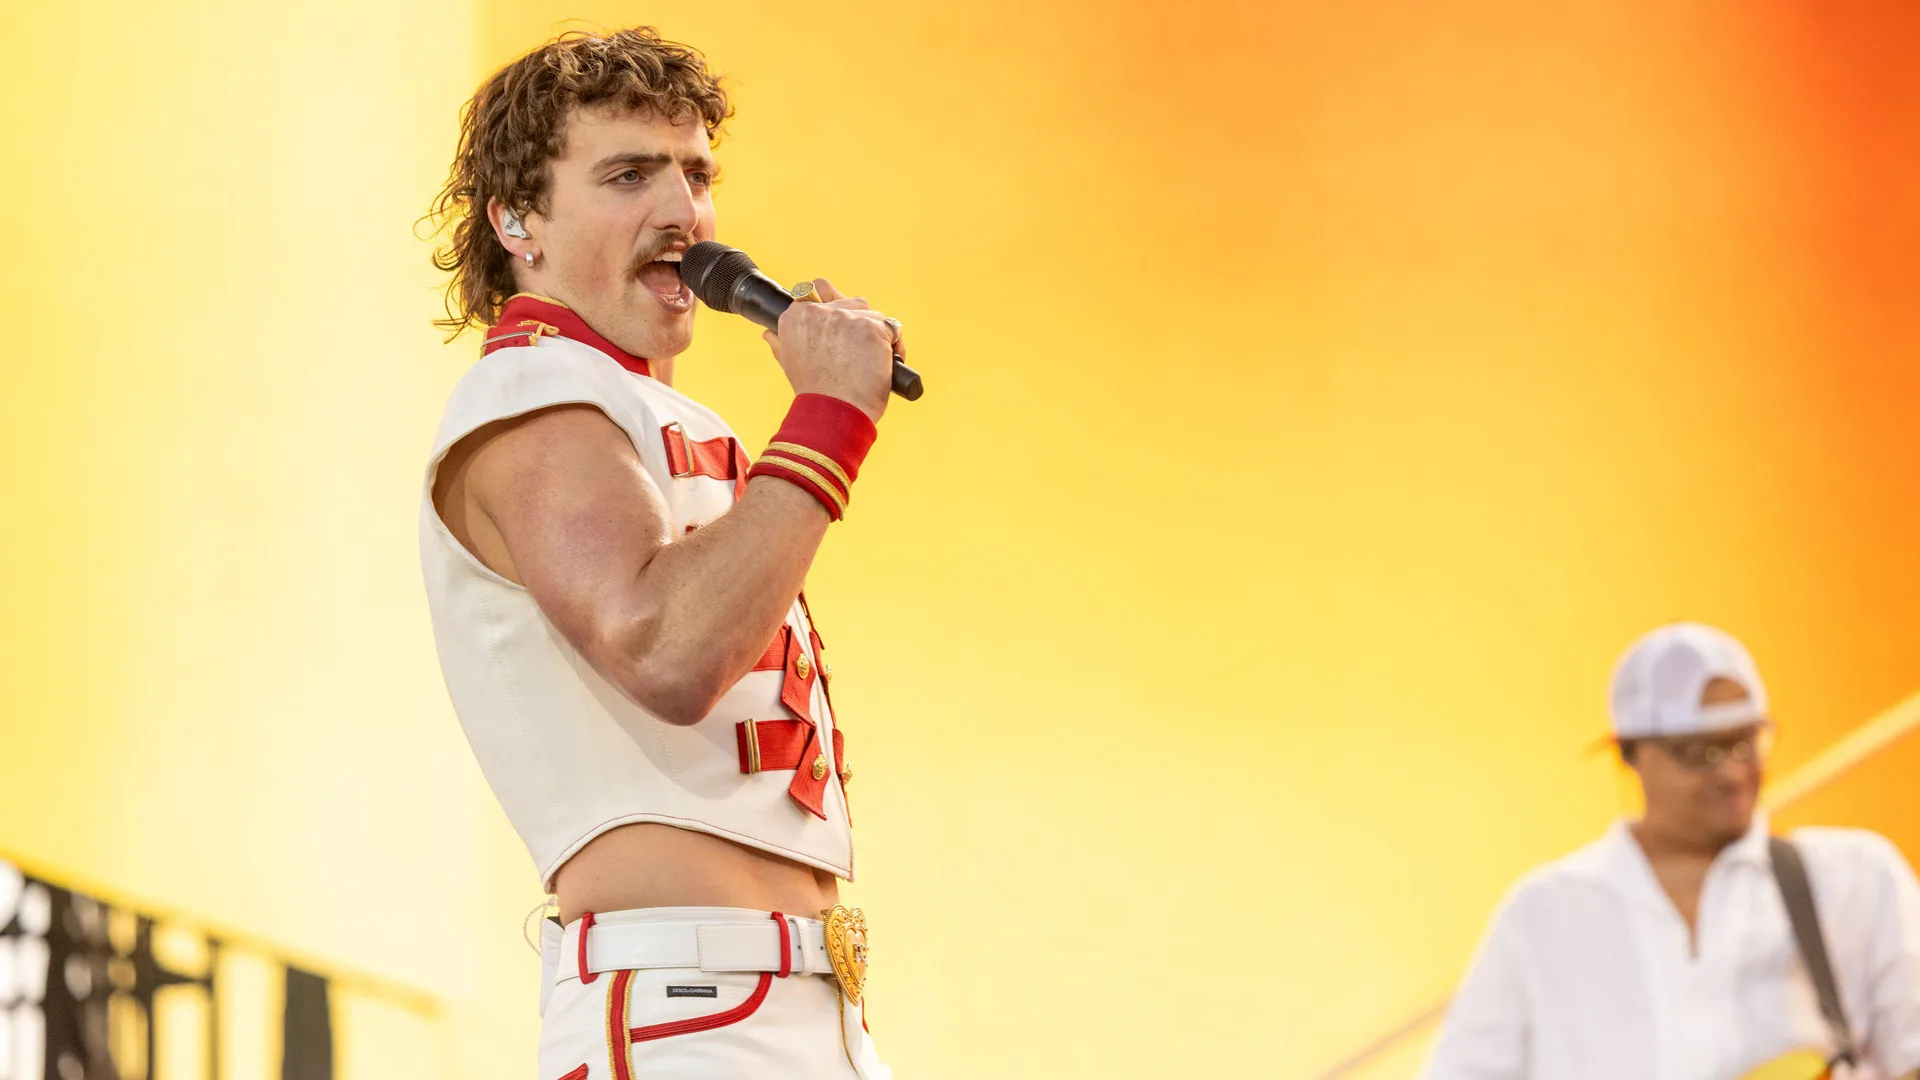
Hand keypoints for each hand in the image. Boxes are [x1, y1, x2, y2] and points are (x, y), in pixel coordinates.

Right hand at [761, 279, 900, 423]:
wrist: (834, 413)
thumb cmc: (814, 393)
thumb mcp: (789, 363)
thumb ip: (781, 342)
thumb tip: (768, 333)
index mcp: (795, 317)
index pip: (817, 290)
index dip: (833, 307)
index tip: (839, 328)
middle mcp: (819, 311)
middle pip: (851, 301)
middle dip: (857, 322)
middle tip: (856, 350)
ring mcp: (846, 317)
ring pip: (873, 315)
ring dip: (876, 334)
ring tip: (870, 361)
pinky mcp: (871, 327)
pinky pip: (892, 329)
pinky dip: (894, 346)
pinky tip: (887, 364)